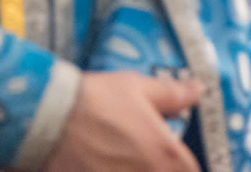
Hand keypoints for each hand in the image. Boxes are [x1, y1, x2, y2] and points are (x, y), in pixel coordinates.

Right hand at [43, 72, 201, 171]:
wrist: (51, 117)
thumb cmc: (98, 100)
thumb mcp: (139, 88)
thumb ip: (174, 94)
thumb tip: (199, 90)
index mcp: (166, 154)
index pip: (191, 171)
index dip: (184, 163)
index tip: (175, 157)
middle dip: (161, 167)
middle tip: (146, 155)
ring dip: (136, 169)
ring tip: (123, 158)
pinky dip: (117, 171)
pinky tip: (106, 164)